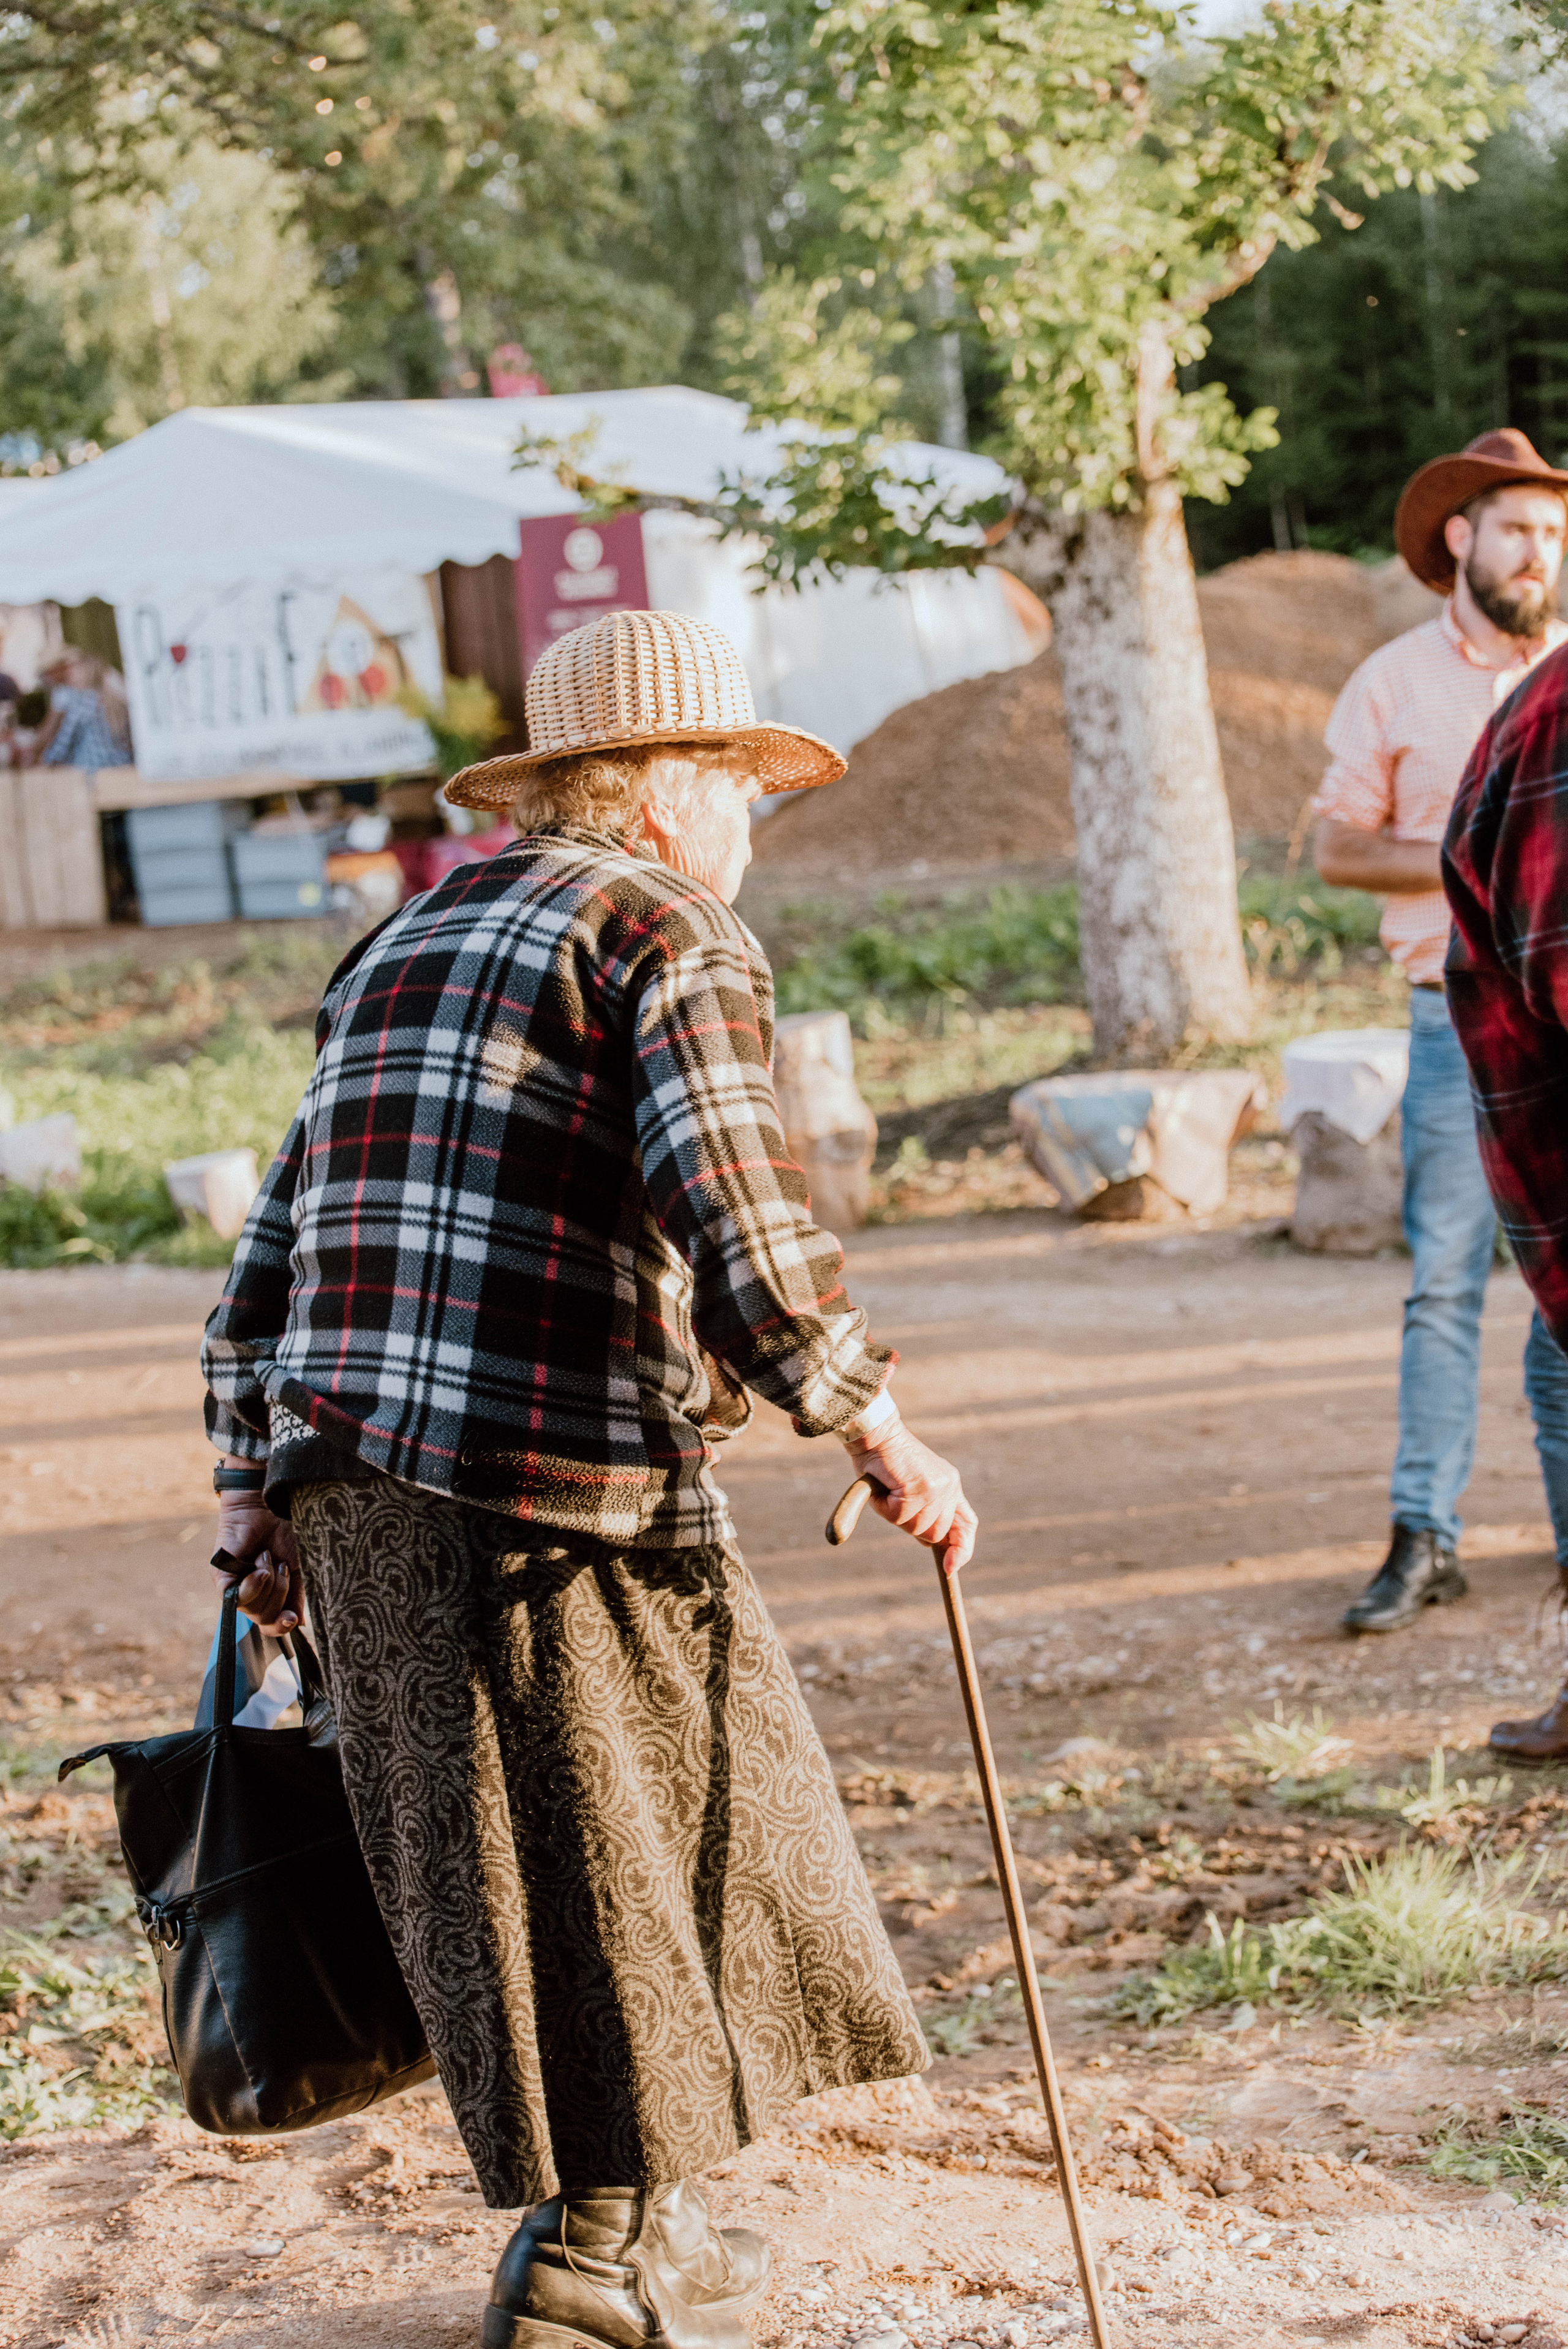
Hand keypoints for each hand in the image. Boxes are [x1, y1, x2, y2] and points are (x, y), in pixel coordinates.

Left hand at [209, 1486, 300, 1634]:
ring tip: (270, 1558)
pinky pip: (233, 1598)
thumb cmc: (290, 1530)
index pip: (272, 1625)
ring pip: (251, 1610)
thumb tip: (299, 1624)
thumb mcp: (301, 1567)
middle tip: (283, 1567)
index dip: (282, 1626)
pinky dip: (250, 1588)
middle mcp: (251, 1593)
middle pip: (264, 1619)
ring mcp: (235, 1585)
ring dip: (270, 1585)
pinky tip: (260, 1570)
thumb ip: (298, 1595)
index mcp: (271, 1593)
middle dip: (280, 1596)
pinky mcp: (220, 1575)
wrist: (274, 1503)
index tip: (293, 1617)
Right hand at [846, 1419, 976, 1577]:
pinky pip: (899, 1517)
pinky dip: (884, 1508)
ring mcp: (937, 1487)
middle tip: (895, 1500)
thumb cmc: (883, 1463)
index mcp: (951, 1486)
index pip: (967, 1524)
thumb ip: (923, 1514)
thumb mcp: (908, 1492)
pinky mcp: (920, 1487)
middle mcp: (949, 1487)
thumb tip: (930, 1544)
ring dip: (894, 1516)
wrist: (874, 1434)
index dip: (962, 1549)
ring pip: (916, 1528)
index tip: (950, 1568)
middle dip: (910, 1526)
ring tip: (888, 1489)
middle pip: (935, 1534)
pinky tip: (884, 1486)